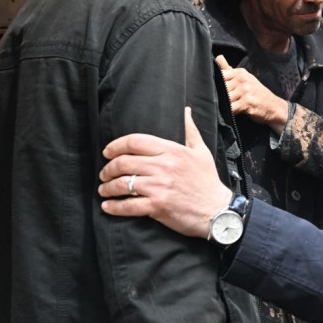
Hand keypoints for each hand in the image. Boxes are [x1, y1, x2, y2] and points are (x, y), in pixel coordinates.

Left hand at [99, 107, 231, 238]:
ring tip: (104, 190)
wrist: (218, 211)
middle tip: (104, 174)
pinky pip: (128, 206)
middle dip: (108, 168)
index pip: (135, 141)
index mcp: (172, 151)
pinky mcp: (158, 206)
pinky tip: (108, 206)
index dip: (115, 146)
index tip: (108, 152)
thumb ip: (190, 131)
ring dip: (108, 187)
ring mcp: (159, 187)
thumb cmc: (208, 181)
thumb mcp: (202, 152)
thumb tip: (186, 111)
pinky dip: (114, 207)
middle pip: (124, 162)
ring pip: (122, 184)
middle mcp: (163, 166)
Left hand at [216, 54, 287, 131]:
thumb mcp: (244, 78)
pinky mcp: (247, 102)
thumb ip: (229, 70)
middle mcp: (242, 79)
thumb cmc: (256, 93)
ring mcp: (245, 91)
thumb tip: (218, 57)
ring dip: (221, 105)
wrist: (274, 107)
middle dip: (216, 96)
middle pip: (221, 88)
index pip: (219, 75)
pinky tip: (228, 114)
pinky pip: (231, 108)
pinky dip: (228, 112)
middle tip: (213, 102)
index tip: (209, 89)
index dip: (213, 83)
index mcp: (240, 72)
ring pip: (224, 98)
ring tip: (220, 109)